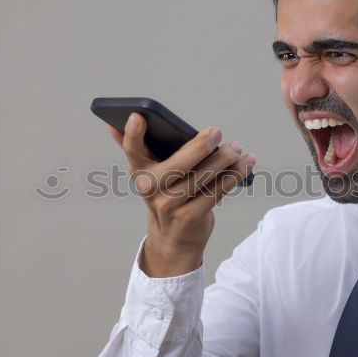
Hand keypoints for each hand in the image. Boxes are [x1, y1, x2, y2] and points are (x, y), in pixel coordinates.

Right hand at [108, 113, 255, 276]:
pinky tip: (245, 164)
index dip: (133, 134)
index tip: (139, 116)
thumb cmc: (165, 197)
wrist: (173, 240)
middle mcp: (152, 189)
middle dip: (200, 146)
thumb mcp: (150, 176)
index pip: (132, 150)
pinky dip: (233, 176)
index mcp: (140, 172)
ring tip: (237, 148)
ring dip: (224, 160)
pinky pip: (216, 192)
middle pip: (178, 164)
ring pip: (202, 177)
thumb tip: (112, 127)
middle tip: (217, 132)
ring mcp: (171, 205)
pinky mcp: (191, 217)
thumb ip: (137, 149)